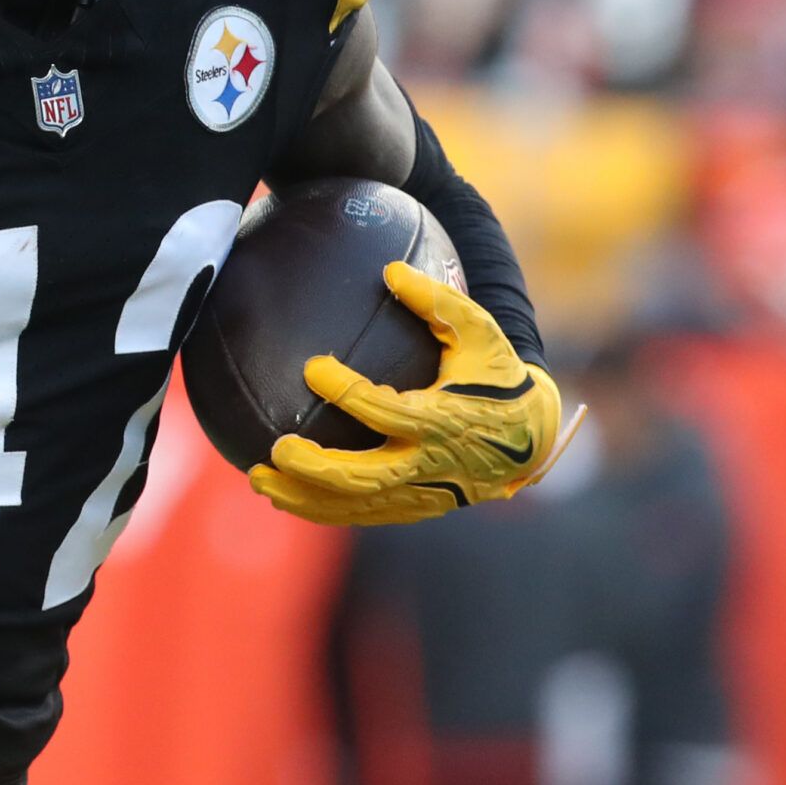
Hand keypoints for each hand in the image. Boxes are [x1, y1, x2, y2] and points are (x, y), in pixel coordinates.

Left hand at [249, 261, 584, 525]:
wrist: (528, 437)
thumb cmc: (495, 375)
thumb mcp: (480, 332)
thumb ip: (439, 301)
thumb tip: (390, 270)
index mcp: (443, 419)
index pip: (385, 412)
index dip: (347, 392)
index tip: (312, 368)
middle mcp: (429, 464)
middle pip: (365, 476)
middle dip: (317, 467)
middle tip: (277, 446)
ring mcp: (421, 493)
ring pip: (356, 505)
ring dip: (304, 496)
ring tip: (257, 478)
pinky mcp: (413, 508)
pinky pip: (362, 515)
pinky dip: (320, 510)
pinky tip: (281, 495)